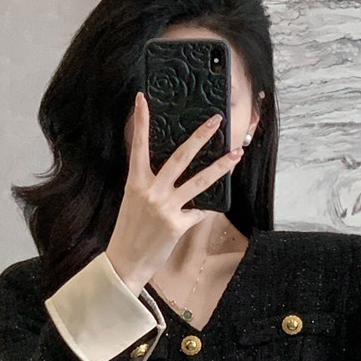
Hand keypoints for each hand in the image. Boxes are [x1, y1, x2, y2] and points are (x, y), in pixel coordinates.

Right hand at [104, 92, 242, 287]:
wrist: (125, 261)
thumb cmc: (129, 231)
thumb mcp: (133, 201)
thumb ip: (149, 183)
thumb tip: (171, 171)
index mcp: (136, 182)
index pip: (138, 146)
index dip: (141, 122)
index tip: (143, 99)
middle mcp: (152, 191)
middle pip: (180, 157)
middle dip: (200, 137)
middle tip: (215, 121)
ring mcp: (166, 207)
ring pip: (199, 181)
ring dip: (220, 167)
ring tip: (235, 155)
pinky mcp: (178, 224)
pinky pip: (199, 211)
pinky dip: (206, 207)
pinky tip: (216, 202)